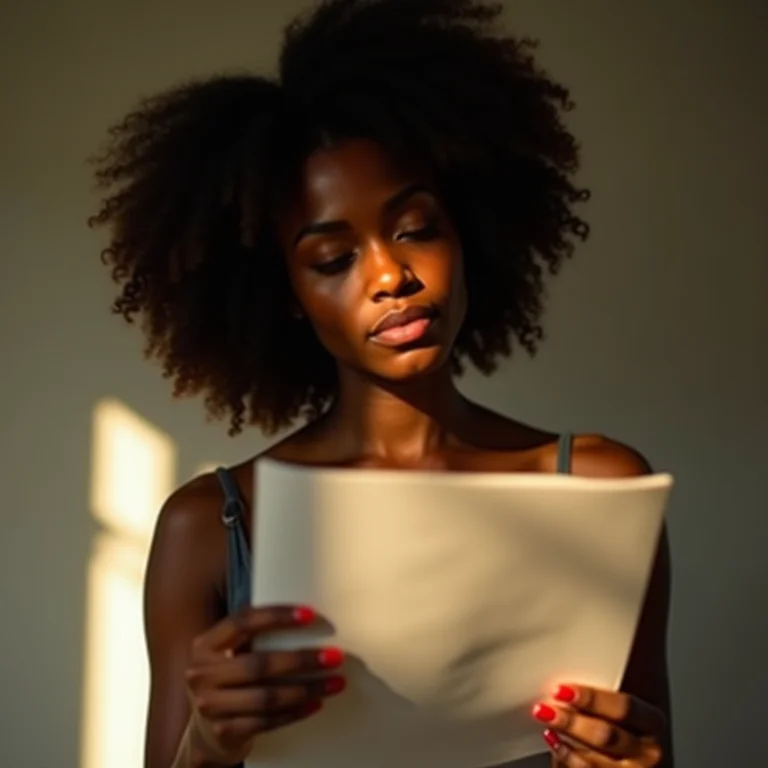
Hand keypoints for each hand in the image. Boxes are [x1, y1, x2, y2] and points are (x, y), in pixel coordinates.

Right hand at [185, 604, 345, 764]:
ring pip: (267, 697)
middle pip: (259, 664)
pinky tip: (316, 703)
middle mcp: (203, 674)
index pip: (243, 621)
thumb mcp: (228, 650)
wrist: (206, 725)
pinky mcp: (225, 731)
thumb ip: (253, 635)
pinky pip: (267, 721)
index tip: (310, 615)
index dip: (277, 616)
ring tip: (335, 682)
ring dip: (307, 689)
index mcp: (206, 644)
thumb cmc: (229, 675)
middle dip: (302, 660)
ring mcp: (211, 706)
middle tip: (335, 656)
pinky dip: (295, 712)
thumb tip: (307, 618)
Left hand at [531, 684, 665, 766]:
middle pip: (606, 735)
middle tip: (545, 707)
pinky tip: (553, 741)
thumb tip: (586, 636)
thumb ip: (611, 681)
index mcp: (653, 720)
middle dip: (572, 721)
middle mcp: (649, 750)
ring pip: (593, 760)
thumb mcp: (628, 700)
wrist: (636, 760)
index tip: (563, 689)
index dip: (591, 699)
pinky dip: (564, 757)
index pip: (625, 708)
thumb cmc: (629, 720)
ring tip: (545, 718)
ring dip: (564, 739)